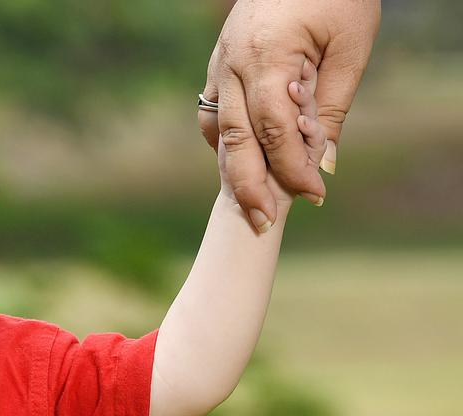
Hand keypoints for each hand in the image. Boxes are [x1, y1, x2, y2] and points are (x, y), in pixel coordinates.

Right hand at [200, 0, 380, 230]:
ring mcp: (217, 65)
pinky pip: (213, 115)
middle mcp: (231, 64)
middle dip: (249, 187)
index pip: (275, 129)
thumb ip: (332, 103)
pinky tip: (245, 163)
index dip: (293, 167)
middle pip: (234, 141)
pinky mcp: (216, 66)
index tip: (314, 194)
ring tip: (251, 202)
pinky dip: (226, 143)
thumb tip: (322, 160)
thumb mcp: (349, 45)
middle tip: (263, 223)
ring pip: (217, 131)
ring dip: (232, 169)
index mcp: (265, 56)